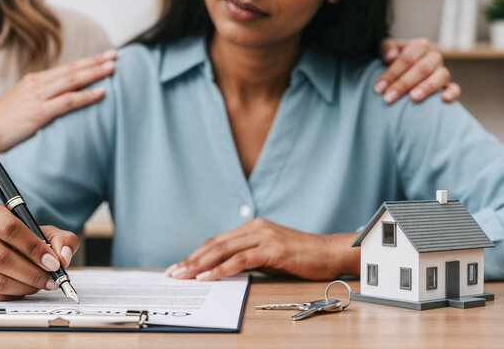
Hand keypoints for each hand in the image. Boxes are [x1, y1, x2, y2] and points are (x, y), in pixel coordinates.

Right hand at [0, 50, 116, 162]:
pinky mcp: (38, 112)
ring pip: (72, 80)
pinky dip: (86, 96)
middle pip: (72, 69)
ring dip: (94, 73)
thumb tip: (60, 100)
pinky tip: (101, 93)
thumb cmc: (2, 123)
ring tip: (112, 68)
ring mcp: (38, 97)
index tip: (104, 56)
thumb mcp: (23, 104)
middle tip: (115, 55)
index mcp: (34, 81)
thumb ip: (41, 99)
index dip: (86, 62)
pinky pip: (67, 101)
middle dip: (95, 62)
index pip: (66, 68)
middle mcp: (37, 84)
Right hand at [0, 203, 78, 300]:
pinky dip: (11, 295)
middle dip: (32, 272)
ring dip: (24, 286)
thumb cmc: (22, 239)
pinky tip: (23, 289)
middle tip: (51, 280)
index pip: (10, 229)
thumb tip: (63, 257)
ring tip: (40, 285)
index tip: (53, 263)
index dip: (34, 248)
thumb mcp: (45, 232)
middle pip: (1, 257)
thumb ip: (62, 240)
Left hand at [165, 218, 359, 280]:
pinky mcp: (273, 249)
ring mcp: (264, 236)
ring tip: (184, 276)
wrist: (329, 253)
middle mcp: (255, 228)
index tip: (180, 266)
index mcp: (252, 227)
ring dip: (201, 265)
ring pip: (224, 250)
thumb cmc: (301, 256)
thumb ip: (249, 256)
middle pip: (215, 244)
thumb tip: (224, 270)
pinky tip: (209, 276)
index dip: (196, 254)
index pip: (216, 241)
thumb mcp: (269, 253)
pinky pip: (241, 259)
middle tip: (174, 272)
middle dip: (191, 259)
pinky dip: (222, 269)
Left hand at [375, 38, 460, 103]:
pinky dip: (452, 93)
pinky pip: (454, 88)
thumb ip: (386, 49)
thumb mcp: (386, 51)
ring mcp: (442, 71)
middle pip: (423, 67)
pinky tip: (444, 99)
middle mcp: (433, 57)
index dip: (393, 72)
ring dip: (427, 87)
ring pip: (441, 76)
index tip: (379, 88)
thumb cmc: (393, 60)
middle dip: (404, 84)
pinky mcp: (447, 86)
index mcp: (419, 46)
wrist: (403, 69)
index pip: (408, 57)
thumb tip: (391, 56)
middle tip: (389, 98)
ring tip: (413, 98)